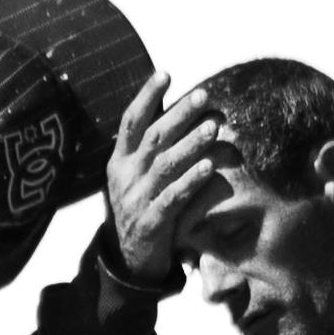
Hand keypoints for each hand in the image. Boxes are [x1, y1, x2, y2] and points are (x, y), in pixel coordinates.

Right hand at [97, 72, 228, 290]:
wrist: (128, 261)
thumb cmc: (141, 208)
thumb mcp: (138, 177)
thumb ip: (152, 149)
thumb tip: (177, 111)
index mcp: (119, 161)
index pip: (130, 121)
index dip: (146, 96)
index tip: (165, 73)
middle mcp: (124, 177)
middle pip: (152, 139)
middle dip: (178, 115)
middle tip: (204, 96)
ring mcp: (135, 201)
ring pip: (164, 167)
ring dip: (190, 145)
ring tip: (214, 128)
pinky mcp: (150, 224)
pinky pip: (172, 199)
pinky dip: (190, 183)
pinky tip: (209, 168)